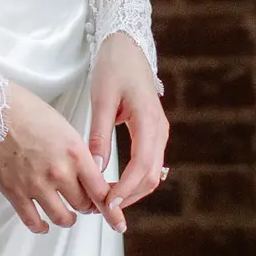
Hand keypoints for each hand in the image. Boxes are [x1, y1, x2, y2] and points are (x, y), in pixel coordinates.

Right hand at [0, 85, 109, 233]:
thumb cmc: (26, 111)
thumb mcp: (64, 128)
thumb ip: (77, 154)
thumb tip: (86, 172)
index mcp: (75, 153)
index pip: (101, 190)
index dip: (110, 206)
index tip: (115, 216)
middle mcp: (58, 172)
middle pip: (84, 205)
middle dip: (88, 207)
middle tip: (87, 205)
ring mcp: (36, 184)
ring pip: (62, 218)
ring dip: (68, 219)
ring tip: (68, 215)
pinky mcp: (15, 192)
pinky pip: (32, 221)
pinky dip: (41, 227)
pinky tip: (43, 224)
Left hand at [87, 33, 168, 233]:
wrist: (128, 45)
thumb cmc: (114, 67)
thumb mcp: (102, 99)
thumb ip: (99, 134)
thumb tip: (96, 169)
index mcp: (149, 121)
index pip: (142, 167)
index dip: (125, 190)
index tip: (107, 204)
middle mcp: (159, 129)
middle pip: (151, 176)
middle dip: (129, 197)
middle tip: (104, 210)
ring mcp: (159, 131)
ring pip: (152, 172)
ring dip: (133, 190)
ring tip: (108, 202)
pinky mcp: (153, 131)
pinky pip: (150, 162)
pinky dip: (136, 179)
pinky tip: (119, 186)